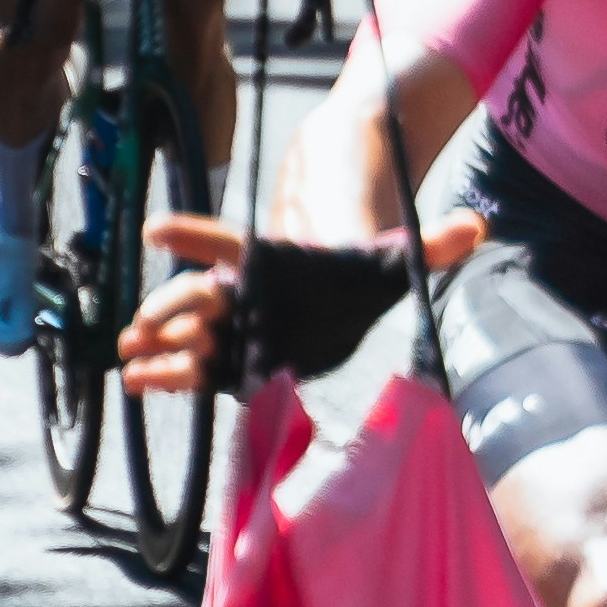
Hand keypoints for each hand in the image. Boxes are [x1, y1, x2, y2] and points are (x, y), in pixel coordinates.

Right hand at [119, 209, 485, 394]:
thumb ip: (431, 244)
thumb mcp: (393, 260)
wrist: (336, 295)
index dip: (197, 238)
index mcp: (271, 262)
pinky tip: (135, 382)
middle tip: (150, 320)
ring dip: (157, 341)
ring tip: (128, 353)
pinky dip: (164, 373)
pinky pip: (193, 367)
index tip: (158, 231)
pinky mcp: (232, 361)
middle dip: (173, 307)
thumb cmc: (354, 274)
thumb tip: (479, 225)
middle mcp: (245, 293)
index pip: (230, 244)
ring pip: (189, 331)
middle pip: (201, 295)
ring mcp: (233, 327)